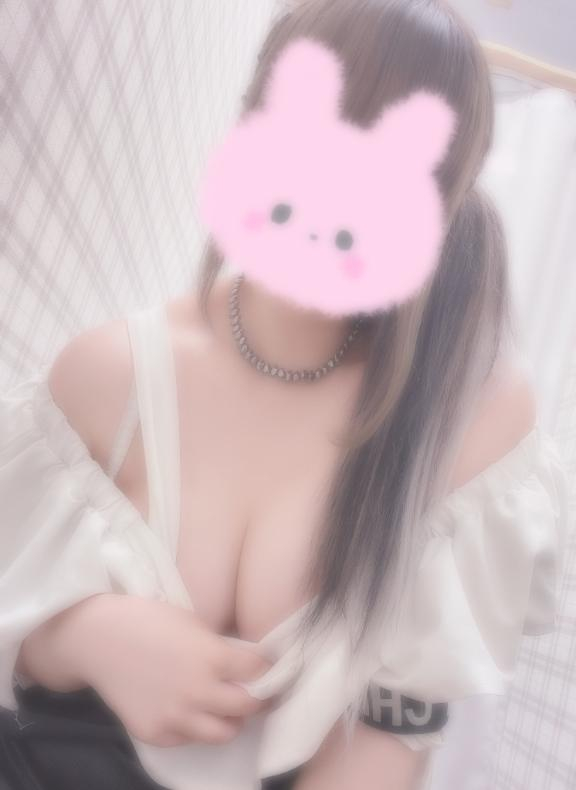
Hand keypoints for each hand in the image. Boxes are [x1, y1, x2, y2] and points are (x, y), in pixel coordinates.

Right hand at [75, 594, 273, 746]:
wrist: (99, 638)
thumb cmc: (149, 619)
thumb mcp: (195, 624)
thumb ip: (221, 649)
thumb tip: (248, 665)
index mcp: (212, 657)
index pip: (260, 672)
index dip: (268, 669)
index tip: (269, 668)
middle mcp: (198, 691)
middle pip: (249, 707)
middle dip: (258, 698)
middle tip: (258, 691)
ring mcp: (176, 717)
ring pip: (225, 733)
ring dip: (231, 720)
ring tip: (227, 707)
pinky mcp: (155, 734)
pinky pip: (189, 739)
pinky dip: (196, 727)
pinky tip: (190, 709)